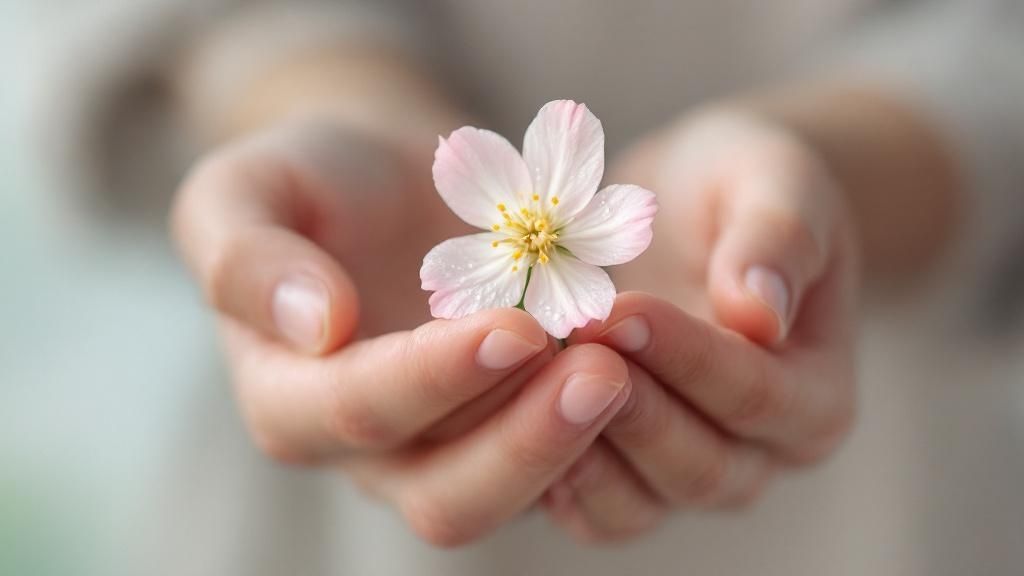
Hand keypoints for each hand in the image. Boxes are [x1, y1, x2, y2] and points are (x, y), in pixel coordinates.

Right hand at [171, 120, 632, 545]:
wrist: (389, 184)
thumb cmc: (315, 181)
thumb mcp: (246, 189)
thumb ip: (246, 257)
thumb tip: (314, 325)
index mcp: (287, 399)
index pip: (356, 412)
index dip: (434, 378)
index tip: (513, 327)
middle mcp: (364, 450)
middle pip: (442, 494)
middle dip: (521, 443)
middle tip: (600, 372)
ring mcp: (440, 451)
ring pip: (506, 495)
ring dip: (566, 445)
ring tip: (623, 371)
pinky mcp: (502, 434)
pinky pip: (554, 466)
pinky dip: (596, 434)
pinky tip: (643, 377)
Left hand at [542, 108, 859, 541]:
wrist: (684, 209)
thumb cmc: (739, 188)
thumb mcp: (775, 181)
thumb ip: (780, 238)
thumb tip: (763, 311)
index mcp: (815, 398)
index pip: (755, 393)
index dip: (686, 355)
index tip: (621, 310)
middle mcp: (755, 457)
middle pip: (696, 465)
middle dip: (627, 404)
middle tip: (566, 341)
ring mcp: (682, 477)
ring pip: (636, 502)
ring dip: (578, 444)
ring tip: (526, 379)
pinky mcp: (620, 478)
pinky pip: (587, 506)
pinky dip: (548, 472)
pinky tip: (505, 415)